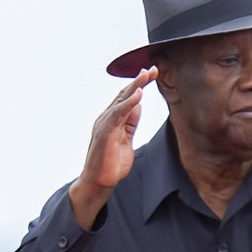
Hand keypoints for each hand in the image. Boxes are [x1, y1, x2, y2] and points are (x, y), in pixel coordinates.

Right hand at [68, 74, 153, 229]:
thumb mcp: (126, 140)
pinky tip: (138, 94)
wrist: (98, 183)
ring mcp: (104, 124)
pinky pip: (117, 113)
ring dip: (135, 86)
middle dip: (139, 81)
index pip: (126, 98)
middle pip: (124, 94)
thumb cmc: (111, 164)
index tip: (151, 74)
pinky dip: (128, 103)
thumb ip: (130, 123)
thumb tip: (138, 107)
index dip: (139, 85)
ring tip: (147, 75)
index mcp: (112, 120)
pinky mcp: (105, 132)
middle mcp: (107, 118)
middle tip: (153, 69)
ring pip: (121, 100)